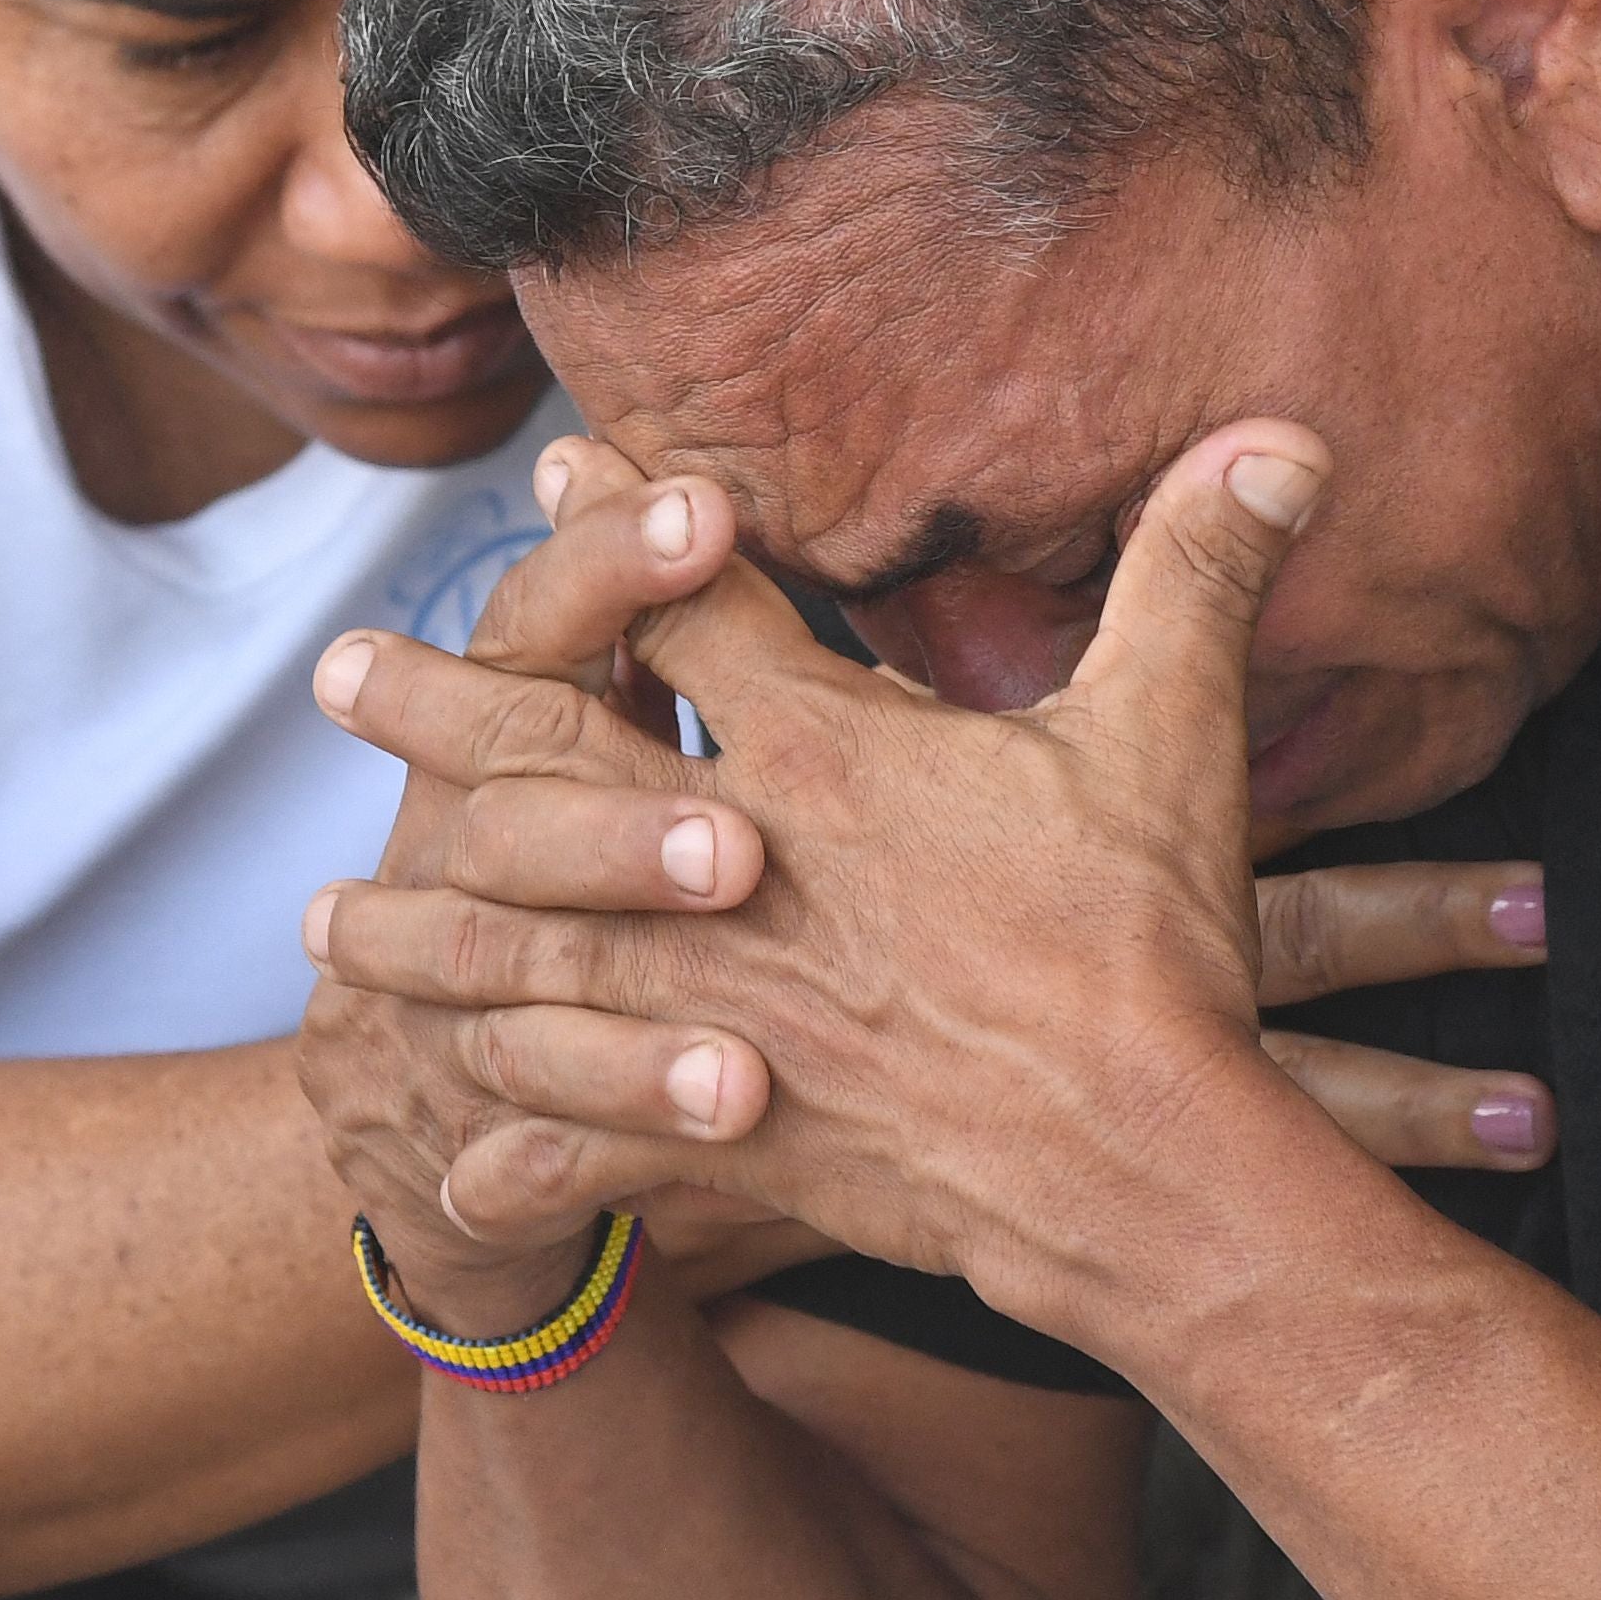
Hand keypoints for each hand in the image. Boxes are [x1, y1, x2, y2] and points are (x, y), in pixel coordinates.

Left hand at [305, 425, 1367, 1343]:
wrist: (1133, 1167)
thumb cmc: (1149, 949)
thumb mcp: (1174, 739)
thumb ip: (1197, 576)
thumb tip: (1278, 433)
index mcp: (826, 755)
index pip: (694, 608)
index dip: (624, 528)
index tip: (558, 472)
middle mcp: (734, 871)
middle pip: (545, 765)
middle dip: (434, 711)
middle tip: (336, 671)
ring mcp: (712, 1009)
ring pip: (519, 957)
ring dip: (416, 936)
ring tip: (322, 922)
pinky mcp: (726, 1137)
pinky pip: (584, 1146)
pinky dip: (509, 1156)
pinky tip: (439, 1161)